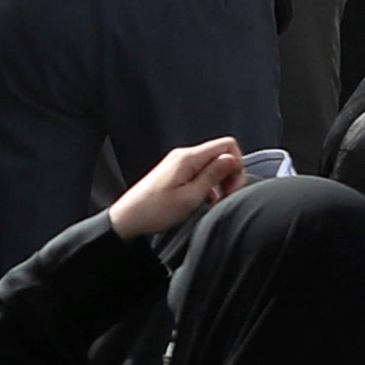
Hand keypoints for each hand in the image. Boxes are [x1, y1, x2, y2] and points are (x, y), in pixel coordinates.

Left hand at [106, 139, 245, 238]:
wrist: (128, 219)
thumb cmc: (154, 211)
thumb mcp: (190, 197)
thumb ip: (213, 176)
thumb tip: (232, 160)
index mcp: (188, 158)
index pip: (227, 145)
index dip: (237, 165)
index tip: (232, 186)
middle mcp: (184, 156)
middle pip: (221, 155)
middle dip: (229, 175)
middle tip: (225, 196)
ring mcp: (179, 164)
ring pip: (212, 165)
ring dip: (219, 183)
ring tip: (214, 202)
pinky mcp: (176, 173)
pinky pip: (201, 173)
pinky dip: (208, 186)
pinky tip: (204, 201)